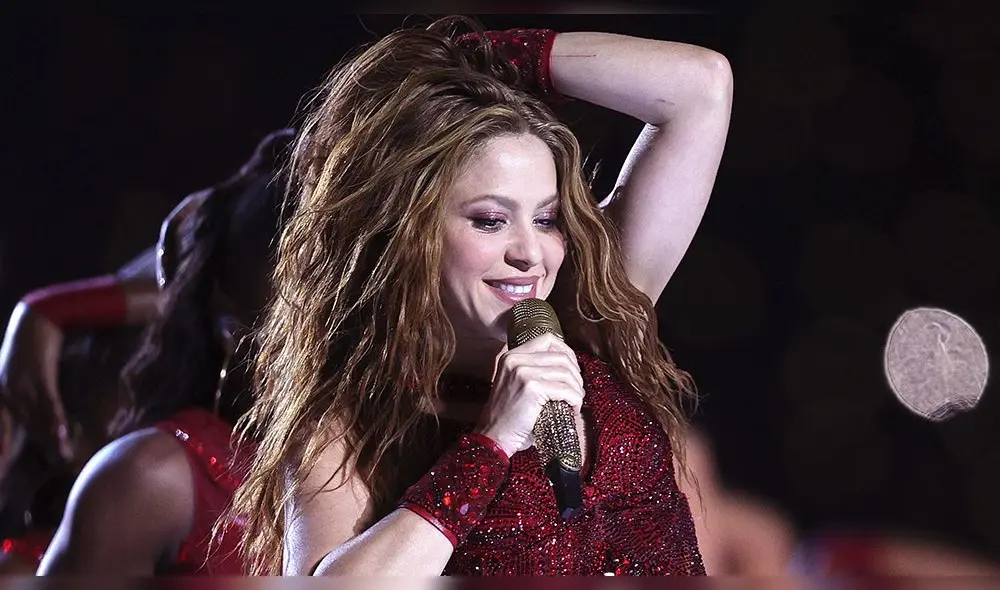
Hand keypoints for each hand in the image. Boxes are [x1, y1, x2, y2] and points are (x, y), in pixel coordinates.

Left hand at [0, 302, 72, 460]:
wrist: (38, 318)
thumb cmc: (31, 343)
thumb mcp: (20, 369)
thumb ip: (27, 391)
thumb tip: (36, 409)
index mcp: (0, 392)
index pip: (0, 424)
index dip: (1, 444)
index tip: (2, 465)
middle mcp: (7, 391)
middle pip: (21, 425)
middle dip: (32, 445)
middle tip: (44, 464)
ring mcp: (22, 384)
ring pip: (37, 417)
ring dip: (50, 437)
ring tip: (61, 453)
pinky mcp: (39, 376)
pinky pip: (48, 402)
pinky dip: (55, 417)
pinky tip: (61, 431)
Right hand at [475, 333, 584, 457]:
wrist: (494, 437)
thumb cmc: (508, 417)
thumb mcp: (515, 384)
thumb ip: (533, 371)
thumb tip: (566, 367)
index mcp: (511, 356)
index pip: (547, 340)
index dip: (566, 352)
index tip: (572, 370)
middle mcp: (516, 359)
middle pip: (561, 356)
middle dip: (576, 374)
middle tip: (577, 390)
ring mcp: (523, 372)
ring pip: (566, 373)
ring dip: (577, 388)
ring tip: (576, 401)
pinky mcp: (532, 388)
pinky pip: (566, 390)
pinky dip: (576, 400)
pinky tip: (573, 409)